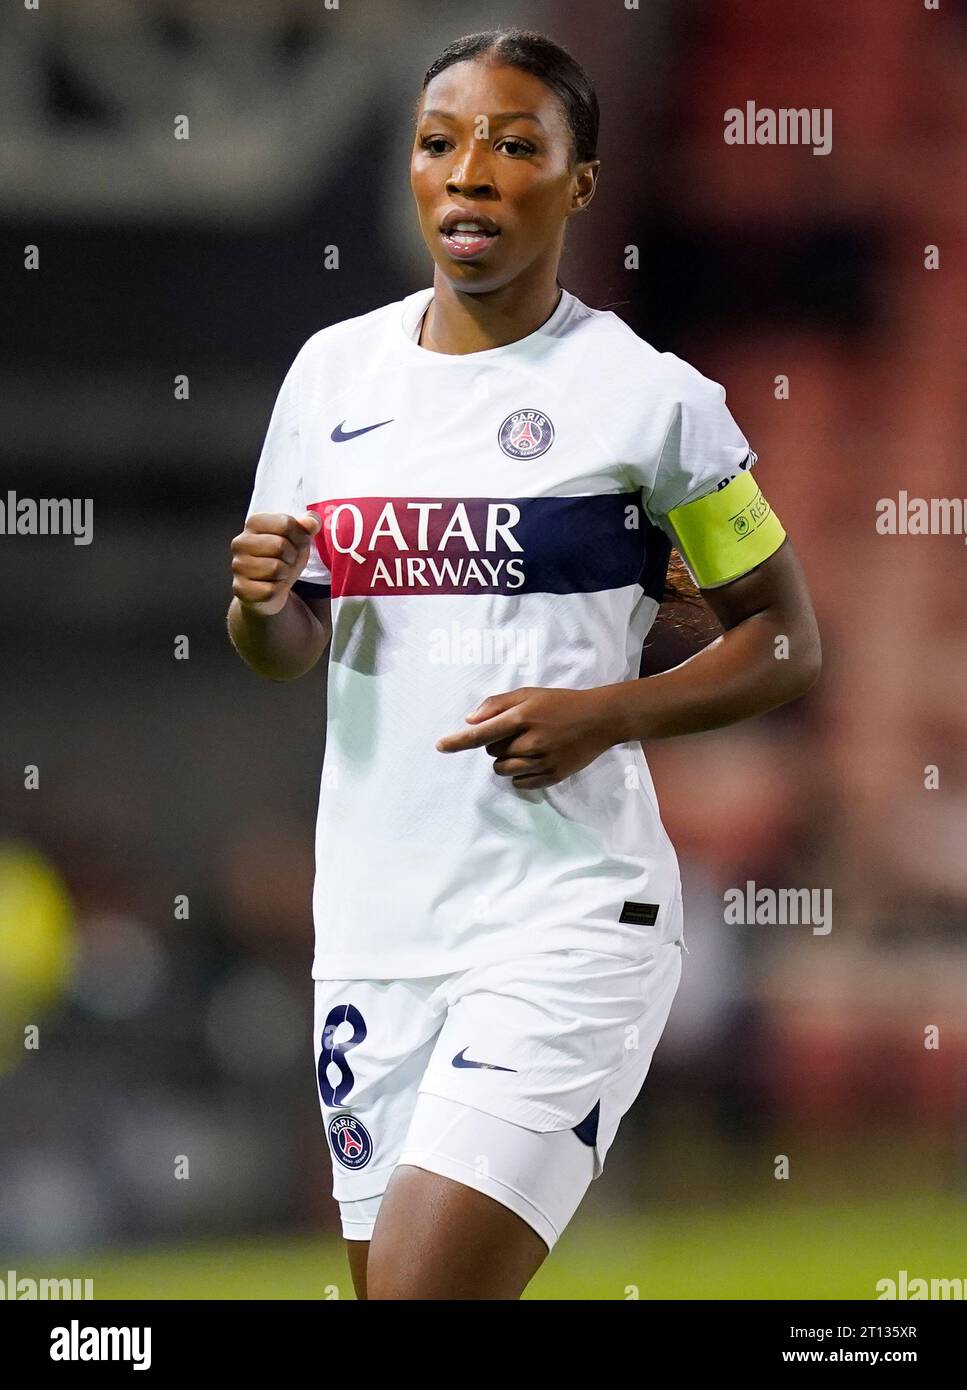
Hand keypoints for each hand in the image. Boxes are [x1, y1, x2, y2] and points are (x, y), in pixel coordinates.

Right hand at [231, 511, 320, 614]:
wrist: (268, 589)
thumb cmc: (282, 559)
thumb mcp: (298, 539)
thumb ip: (306, 525)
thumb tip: (312, 522)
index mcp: (253, 523)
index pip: (285, 523)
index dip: (300, 535)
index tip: (297, 543)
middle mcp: (240, 543)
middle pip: (280, 545)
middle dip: (292, 556)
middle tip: (287, 560)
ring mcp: (238, 566)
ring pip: (276, 568)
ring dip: (285, 574)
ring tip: (278, 573)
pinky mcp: (241, 589)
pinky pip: (270, 590)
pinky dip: (277, 590)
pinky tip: (271, 585)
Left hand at [435, 686, 618, 789]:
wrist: (600, 718)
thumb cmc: (560, 703)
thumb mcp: (529, 694)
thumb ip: (498, 704)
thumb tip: (470, 720)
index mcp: (523, 717)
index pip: (481, 733)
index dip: (458, 741)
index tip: (440, 746)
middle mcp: (531, 741)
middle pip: (491, 753)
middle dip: (496, 744)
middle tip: (518, 732)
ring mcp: (543, 761)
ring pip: (503, 769)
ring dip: (506, 760)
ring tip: (527, 746)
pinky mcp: (553, 775)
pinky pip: (520, 783)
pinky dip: (520, 774)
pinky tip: (534, 759)